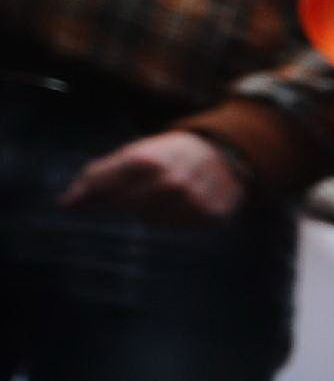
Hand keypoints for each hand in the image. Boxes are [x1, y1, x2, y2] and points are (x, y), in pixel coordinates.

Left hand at [58, 131, 245, 220]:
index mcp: (148, 160)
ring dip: (150, 212)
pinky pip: (177, 227)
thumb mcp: (133, 153)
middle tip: (136, 193)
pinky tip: (180, 205)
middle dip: (124, 202)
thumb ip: (97, 177)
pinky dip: (172, 218)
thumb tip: (64, 205)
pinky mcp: (210, 215)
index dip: (93, 194)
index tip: (85, 200)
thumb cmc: (167, 155)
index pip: (105, 188)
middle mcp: (171, 181)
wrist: (223, 154)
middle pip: (126, 207)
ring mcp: (192, 200)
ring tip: (161, 196)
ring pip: (152, 220)